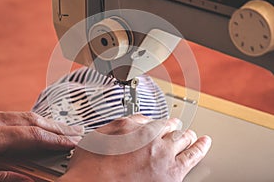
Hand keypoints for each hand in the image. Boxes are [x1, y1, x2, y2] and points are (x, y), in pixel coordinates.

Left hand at [0, 111, 83, 181]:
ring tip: (63, 128)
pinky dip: (32, 120)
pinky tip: (37, 125)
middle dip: (58, 126)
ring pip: (25, 115)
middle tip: (77, 132)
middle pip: (35, 120)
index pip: (34, 136)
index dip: (56, 140)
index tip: (73, 143)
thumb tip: (28, 181)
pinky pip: (15, 115)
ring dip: (47, 122)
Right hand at [58, 115, 211, 181]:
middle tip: (176, 127)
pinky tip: (204, 143)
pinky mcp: (171, 173)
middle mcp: (149, 138)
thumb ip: (121, 125)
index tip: (159, 124)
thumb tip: (137, 120)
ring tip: (192, 135)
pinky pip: (192, 156)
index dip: (157, 123)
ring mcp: (162, 154)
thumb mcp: (98, 136)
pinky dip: (201, 147)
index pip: (152, 120)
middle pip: (169, 127)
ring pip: (182, 139)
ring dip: (187, 135)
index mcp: (132, 127)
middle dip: (174, 127)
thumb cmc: (90, 168)